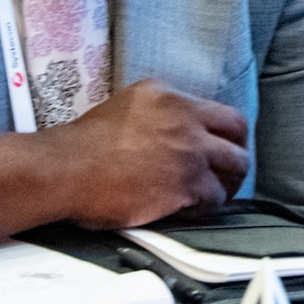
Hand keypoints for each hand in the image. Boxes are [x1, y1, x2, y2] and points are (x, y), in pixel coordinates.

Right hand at [0, 80, 248, 239]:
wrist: (64, 170)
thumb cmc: (82, 147)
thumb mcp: (125, 108)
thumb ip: (159, 115)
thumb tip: (175, 130)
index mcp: (168, 95)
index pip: (222, 111)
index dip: (228, 134)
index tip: (224, 146)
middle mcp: (184, 118)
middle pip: (238, 136)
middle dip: (236, 156)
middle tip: (228, 173)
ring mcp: (189, 151)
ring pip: (235, 166)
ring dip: (227, 183)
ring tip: (212, 194)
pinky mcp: (185, 184)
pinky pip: (215, 197)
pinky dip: (208, 205)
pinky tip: (191, 208)